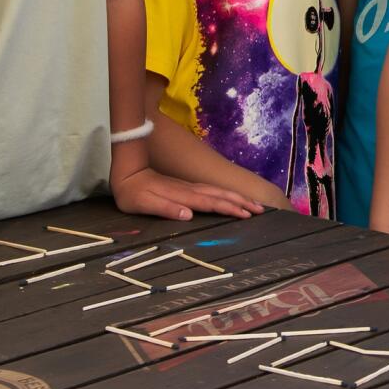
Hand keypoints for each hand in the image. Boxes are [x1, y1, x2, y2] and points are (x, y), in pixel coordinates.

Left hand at [111, 165, 268, 219]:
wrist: (127, 172)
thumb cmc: (132, 192)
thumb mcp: (142, 203)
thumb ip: (164, 207)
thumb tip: (187, 214)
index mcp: (182, 195)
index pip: (211, 203)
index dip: (229, 209)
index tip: (246, 215)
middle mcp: (190, 190)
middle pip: (221, 195)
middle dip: (241, 202)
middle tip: (261, 210)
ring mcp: (190, 186)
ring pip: (219, 191)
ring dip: (237, 197)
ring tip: (254, 205)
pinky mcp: (188, 187)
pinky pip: (213, 190)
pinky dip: (227, 194)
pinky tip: (233, 198)